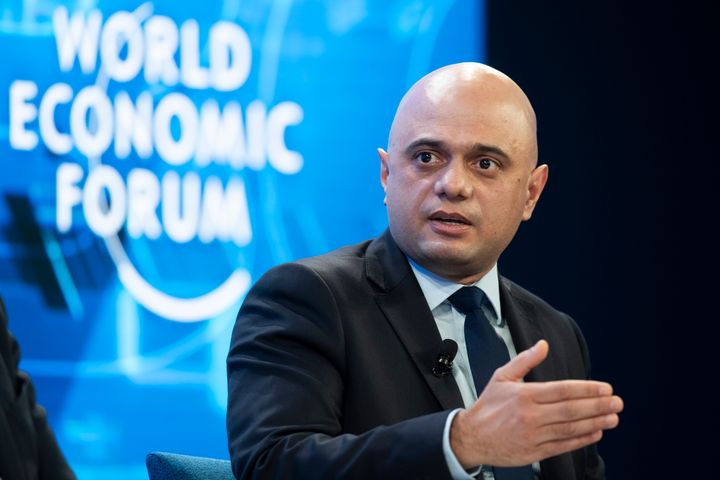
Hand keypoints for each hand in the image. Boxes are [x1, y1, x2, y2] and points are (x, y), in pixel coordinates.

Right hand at [450, 340, 622, 467]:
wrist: (471, 437)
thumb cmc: (487, 406)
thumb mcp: (502, 376)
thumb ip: (525, 360)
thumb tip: (543, 345)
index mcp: (524, 395)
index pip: (562, 390)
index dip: (587, 389)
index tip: (605, 388)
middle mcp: (530, 415)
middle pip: (571, 409)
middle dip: (598, 405)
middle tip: (617, 402)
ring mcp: (533, 435)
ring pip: (571, 428)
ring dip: (595, 422)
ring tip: (613, 417)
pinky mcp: (534, 453)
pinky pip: (563, 446)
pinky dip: (582, 440)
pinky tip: (596, 433)